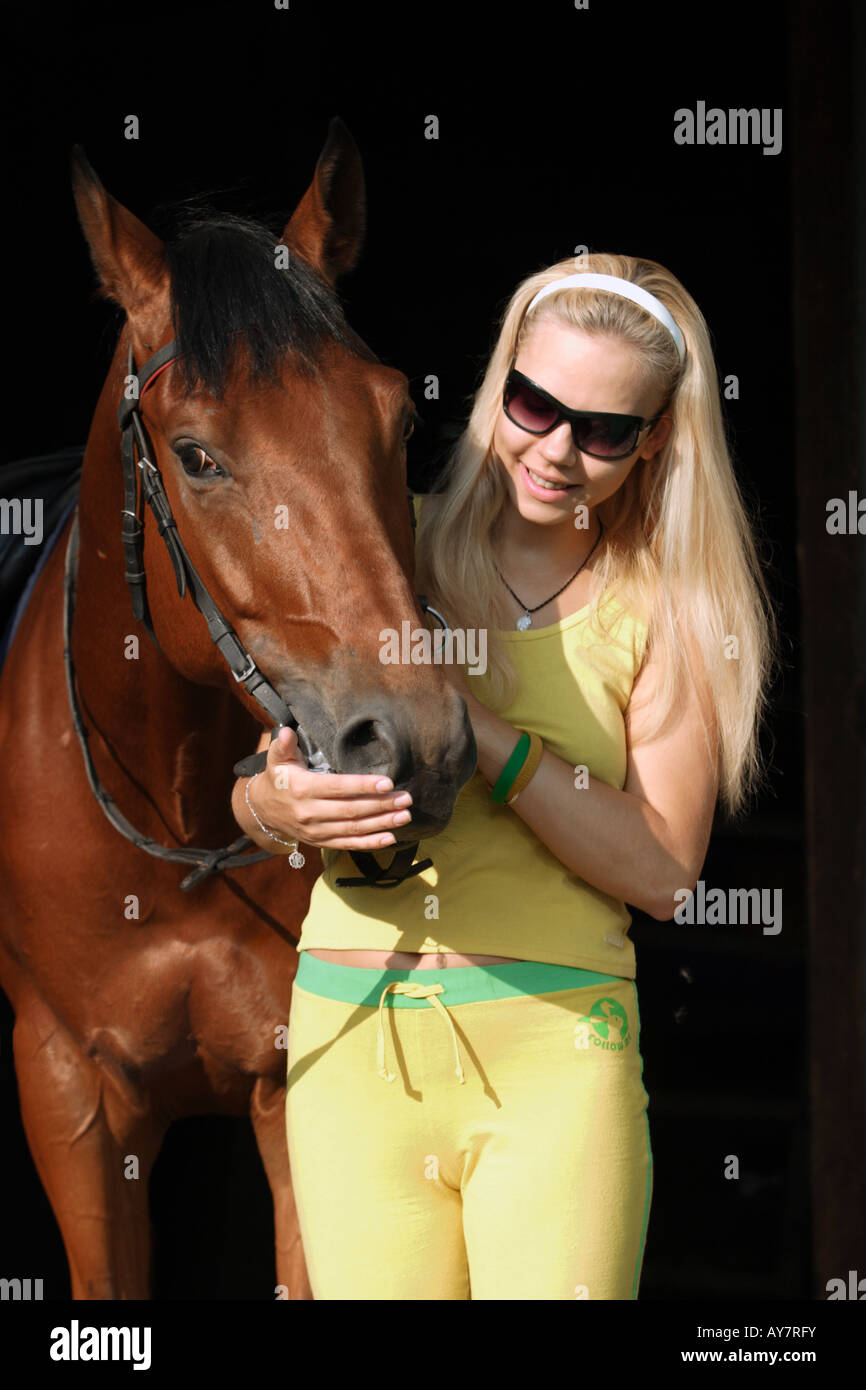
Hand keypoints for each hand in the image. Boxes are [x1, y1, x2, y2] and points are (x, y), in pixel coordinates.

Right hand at [246, 726, 414, 851]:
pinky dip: (370, 843)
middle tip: (405, 798)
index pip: (337, 787)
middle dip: (381, 805)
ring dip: (381, 823)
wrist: (262, 811)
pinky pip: (348, 844)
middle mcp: (310, 813)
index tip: (387, 783)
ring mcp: (316, 831)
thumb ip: (283, 745)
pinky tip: (391, 837)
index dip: (363, 786)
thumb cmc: (277, 779)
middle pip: (351, 810)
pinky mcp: (321, 842)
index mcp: (302, 789)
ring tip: (404, 815)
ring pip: (353, 829)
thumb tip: (287, 731)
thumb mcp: (276, 760)